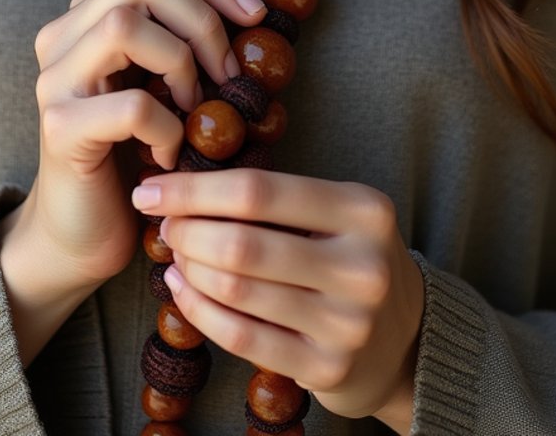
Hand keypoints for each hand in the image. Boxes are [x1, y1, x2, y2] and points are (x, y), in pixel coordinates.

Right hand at [0, 0, 267, 360]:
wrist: (82, 234)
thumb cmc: (135, 153)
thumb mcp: (179, 81)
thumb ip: (206, 27)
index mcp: (89, 13)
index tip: (254, 15)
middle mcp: (62, 34)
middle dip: (204, 17)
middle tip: (229, 71)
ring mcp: (55, 79)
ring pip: (126, 26)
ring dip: (183, 65)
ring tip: (198, 109)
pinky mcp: (60, 128)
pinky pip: (131, 106)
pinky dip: (169, 127)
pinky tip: (172, 152)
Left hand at [132, 168, 423, 430]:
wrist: (404, 337)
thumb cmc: (350, 257)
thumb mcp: (337, 213)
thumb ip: (276, 197)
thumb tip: (182, 186)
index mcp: (364, 210)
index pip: (259, 192)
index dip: (194, 190)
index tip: (151, 189)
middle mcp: (362, 267)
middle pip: (242, 244)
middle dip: (187, 231)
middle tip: (164, 224)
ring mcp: (348, 324)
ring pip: (237, 291)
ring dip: (189, 269)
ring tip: (173, 253)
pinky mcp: (328, 369)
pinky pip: (242, 338)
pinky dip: (199, 311)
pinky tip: (182, 290)